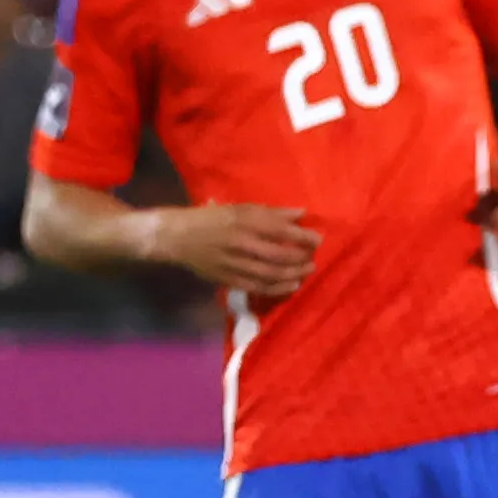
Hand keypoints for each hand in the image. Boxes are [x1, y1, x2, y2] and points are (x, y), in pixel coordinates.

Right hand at [144, 203, 319, 295]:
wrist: (178, 237)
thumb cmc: (212, 219)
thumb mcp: (241, 208)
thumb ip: (272, 213)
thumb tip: (301, 213)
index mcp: (245, 221)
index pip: (283, 231)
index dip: (304, 237)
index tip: (318, 239)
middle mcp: (243, 243)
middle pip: (280, 256)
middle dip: (301, 259)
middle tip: (313, 258)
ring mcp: (235, 264)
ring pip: (271, 275)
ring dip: (293, 275)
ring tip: (306, 272)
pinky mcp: (229, 280)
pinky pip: (258, 288)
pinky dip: (277, 289)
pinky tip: (290, 286)